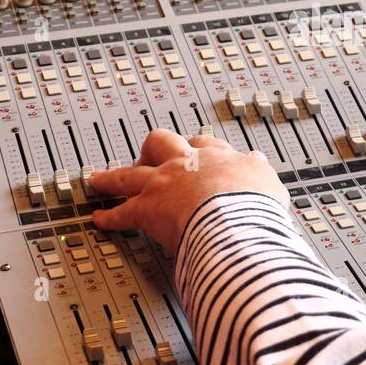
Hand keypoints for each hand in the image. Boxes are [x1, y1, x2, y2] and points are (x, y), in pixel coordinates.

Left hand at [89, 130, 289, 253]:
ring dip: (112, 178)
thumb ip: (257, 170)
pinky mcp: (147, 209)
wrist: (237, 221)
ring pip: (129, 174)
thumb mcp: (267, 182)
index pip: (203, 143)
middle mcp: (187, 165)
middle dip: (152, 149)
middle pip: (161, 143)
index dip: (195, 146)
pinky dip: (109, 217)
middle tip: (148, 158)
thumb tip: (257, 161)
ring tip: (99, 179)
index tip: (193, 150)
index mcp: (218, 158)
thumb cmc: (254, 206)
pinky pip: (121, 213)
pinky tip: (100, 219)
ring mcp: (164, 184)